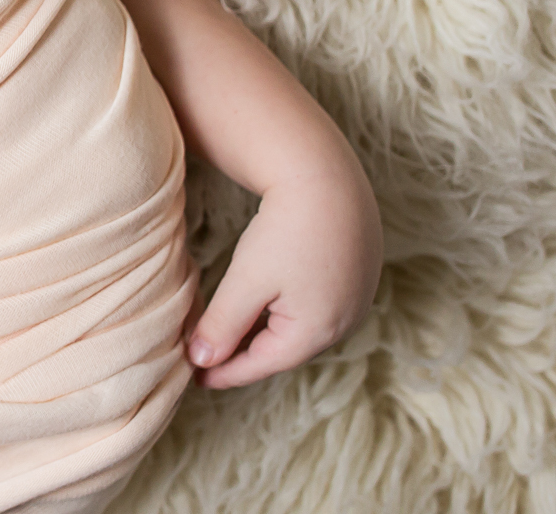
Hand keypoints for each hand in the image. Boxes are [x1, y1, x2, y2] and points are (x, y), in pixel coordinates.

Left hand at [185, 164, 381, 387]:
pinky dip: (288, 314)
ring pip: (302, 329)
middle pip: (284, 350)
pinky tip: (269, 306)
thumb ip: (222, 324)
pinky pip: (318, 308)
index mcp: (316, 332)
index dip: (225, 372)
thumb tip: (200, 361)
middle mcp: (344, 323)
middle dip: (245, 356)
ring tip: (234, 338)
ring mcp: (357, 299)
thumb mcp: (246, 281)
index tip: (195, 378)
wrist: (328, 176)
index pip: (261, 364)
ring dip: (267, 335)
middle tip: (209, 361)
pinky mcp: (359, 276)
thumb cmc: (285, 230)